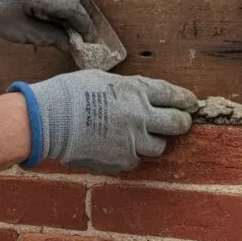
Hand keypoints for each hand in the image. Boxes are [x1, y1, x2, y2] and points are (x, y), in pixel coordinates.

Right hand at [9, 71, 197, 172]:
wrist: (50, 120)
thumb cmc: (70, 94)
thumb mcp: (103, 80)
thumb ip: (128, 90)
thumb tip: (141, 96)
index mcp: (136, 91)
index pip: (173, 95)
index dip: (185, 100)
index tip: (191, 104)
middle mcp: (141, 117)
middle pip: (177, 124)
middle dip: (181, 123)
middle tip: (180, 123)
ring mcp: (132, 141)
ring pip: (159, 147)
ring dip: (152, 141)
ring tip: (138, 137)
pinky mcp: (121, 160)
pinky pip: (135, 160)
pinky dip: (130, 154)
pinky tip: (115, 147)